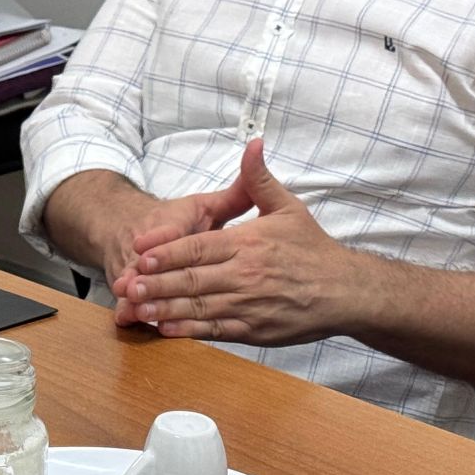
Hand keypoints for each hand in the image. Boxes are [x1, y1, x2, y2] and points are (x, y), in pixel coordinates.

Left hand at [110, 139, 352, 344]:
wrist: (347, 292)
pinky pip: (215, 330)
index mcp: (248, 244)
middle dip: (156, 283)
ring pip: (199, 307)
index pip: (198, 248)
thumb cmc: (314, 249)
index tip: (139, 253)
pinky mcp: (254, 330)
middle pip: (192, 279)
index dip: (166, 252)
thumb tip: (253, 143)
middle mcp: (245, 275)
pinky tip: (166, 328)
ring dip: (165, 309)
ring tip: (137, 308)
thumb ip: (259, 179)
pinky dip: (188, 330)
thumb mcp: (287, 208)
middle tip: (127, 284)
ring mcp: (249, 305)